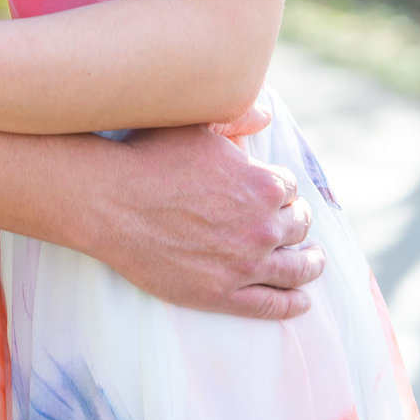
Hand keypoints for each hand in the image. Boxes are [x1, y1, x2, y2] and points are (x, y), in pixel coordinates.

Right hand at [85, 123, 323, 318]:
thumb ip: (236, 118)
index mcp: (262, 184)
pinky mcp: (222, 294)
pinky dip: (291, 304)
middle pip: (297, 227)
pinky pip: (271, 305)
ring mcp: (244, 265)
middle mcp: (262, 227)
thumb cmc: (146, 157)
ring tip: (312, 262)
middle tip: (293, 225)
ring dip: (309, 264)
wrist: (107, 201)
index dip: (280, 188)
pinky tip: (300, 301)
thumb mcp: (194, 127)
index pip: (290, 188)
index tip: (275, 193)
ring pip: (296, 270)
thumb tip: (266, 114)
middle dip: (296, 223)